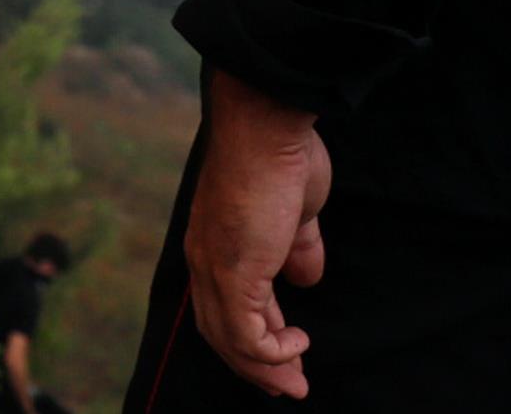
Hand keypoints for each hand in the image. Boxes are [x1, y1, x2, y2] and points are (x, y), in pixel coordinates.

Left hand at [186, 71, 331, 397]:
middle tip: (290, 387)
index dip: (256, 335)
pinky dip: (272, 351)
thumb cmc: (280, 156)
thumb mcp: (294, 211)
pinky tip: (299, 345)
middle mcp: (204, 259)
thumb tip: (307, 275)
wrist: (265, 124)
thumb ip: (297, 245)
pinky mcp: (233, 272)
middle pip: (221, 331)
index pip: (225, 304)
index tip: (287, 352)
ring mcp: (215, 267)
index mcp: (213, 243)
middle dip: (257, 365)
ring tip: (296, 383)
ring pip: (230, 340)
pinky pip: (246, 334)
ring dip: (265, 368)